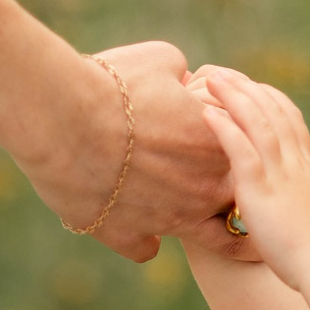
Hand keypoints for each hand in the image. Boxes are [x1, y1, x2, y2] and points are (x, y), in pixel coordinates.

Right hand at [25, 41, 234, 262]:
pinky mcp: (125, 235)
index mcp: (218, 145)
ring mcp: (168, 219)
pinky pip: (145, 249)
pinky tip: (131, 223)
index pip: (247, 155)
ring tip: (171, 203)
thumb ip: (182, 75)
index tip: (216, 139)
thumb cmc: (111, 84)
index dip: (232, 145)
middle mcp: (202, 189)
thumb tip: (180, 79)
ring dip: (190, 217)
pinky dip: (139, 237)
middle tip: (202, 173)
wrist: (61, 119)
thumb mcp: (158, 61)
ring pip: (204, 236)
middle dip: (223, 188)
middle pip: (234, 201)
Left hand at [189, 66, 309, 289]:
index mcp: (308, 168)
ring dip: (234, 97)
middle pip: (271, 112)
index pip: (290, 121)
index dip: (270, 100)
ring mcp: (279, 174)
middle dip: (246, 89)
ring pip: (256, 123)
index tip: (251, 87)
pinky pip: (241, 151)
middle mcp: (295, 164)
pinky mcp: (262, 191)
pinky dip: (224, 129)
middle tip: (223, 72)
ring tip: (212, 78)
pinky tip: (206, 113)